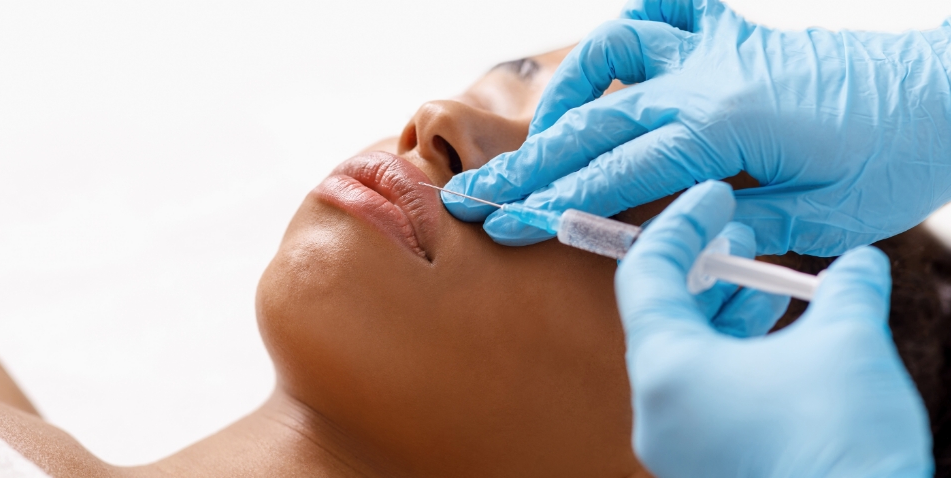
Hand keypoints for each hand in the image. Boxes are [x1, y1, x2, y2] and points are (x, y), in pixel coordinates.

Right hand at [442, 0, 950, 255]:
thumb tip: (680, 240)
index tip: (503, 224)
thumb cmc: (896, 156)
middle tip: (474, 192)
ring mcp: (718, 48)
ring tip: (542, 135)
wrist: (944, 92)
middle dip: (527, 165)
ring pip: (613, 53)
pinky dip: (630, 29)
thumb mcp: (825, 216)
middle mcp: (707, 78)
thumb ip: (740, 226)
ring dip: (567, 95)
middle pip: (592, 122)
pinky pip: (666, 11)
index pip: (614, 172)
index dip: (553, 202)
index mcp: (725, 127)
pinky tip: (611, 61)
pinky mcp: (735, 34)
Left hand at [616, 181, 931, 476]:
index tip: (715, 196)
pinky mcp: (705, 471)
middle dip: (709, 270)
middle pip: (665, 317)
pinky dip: (735, 362)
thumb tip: (860, 261)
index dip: (680, 225)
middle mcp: (657, 411)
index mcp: (666, 369)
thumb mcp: (848, 344)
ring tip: (772, 285)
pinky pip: (706, 400)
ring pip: (689, 361)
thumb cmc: (840, 442)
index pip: (647, 274)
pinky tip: (784, 345)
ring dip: (728, 316)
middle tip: (745, 237)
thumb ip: (845, 291)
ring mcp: (678, 448)